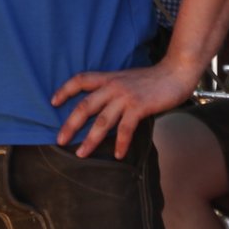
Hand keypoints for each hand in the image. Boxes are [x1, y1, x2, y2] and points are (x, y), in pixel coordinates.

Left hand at [50, 60, 200, 157]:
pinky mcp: (139, 107)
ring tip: (81, 154)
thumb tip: (103, 105)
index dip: (64, 90)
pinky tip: (118, 155)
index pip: (79, 80)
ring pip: (102, 121)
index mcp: (108, 78)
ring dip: (91, 139)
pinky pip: (126, 128)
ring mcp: (125, 97)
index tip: (53, 102)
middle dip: (70, 124)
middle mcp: (113, 86)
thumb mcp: (126, 79)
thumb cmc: (152, 79)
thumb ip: (113, 89)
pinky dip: (121, 143)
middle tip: (60, 140)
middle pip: (85, 106)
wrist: (176, 72)